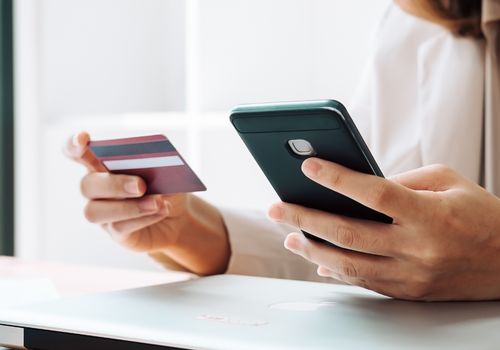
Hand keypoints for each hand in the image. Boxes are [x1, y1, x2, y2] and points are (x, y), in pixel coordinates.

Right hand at [64, 132, 229, 274]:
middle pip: (87, 185)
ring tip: (157, 203)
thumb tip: (154, 169)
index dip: (74, 145)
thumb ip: (155, 166)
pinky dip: (143, 218)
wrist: (178, 216)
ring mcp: (103, 213)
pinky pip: (119, 226)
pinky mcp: (115, 232)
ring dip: (128, 207)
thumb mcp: (166, 172)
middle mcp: (96, 189)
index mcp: (102, 164)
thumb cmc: (165, 187)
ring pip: (96, 211)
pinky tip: (161, 210)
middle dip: (114, 184)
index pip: (76, 152)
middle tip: (141, 185)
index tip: (83, 139)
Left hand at [268, 159, 499, 300]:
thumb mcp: (448, 182)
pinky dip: (337, 271)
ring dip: (313, 251)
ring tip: (289, 237)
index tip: (308, 167)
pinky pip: (365, 283)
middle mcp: (418, 248)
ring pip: (350, 266)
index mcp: (429, 214)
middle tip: (277, 208)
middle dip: (306, 219)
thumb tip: (356, 186)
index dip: (337, 178)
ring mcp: (412, 275)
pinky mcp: (409, 292)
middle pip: (349, 233)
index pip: (374, 193)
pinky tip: (319, 262)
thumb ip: (401, 181)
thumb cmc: (482, 215)